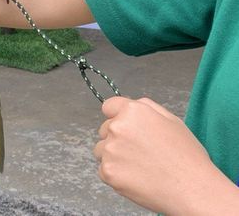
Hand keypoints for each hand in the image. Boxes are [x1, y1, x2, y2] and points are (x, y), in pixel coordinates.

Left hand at [95, 96, 238, 213]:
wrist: (193, 189)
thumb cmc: (187, 156)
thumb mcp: (171, 120)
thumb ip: (146, 108)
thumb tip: (129, 105)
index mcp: (132, 111)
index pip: (109, 106)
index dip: (116, 116)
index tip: (125, 127)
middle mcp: (117, 127)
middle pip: (104, 129)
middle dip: (116, 138)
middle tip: (140, 152)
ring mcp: (110, 150)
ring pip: (101, 150)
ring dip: (114, 156)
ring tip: (139, 166)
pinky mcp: (107, 171)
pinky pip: (104, 170)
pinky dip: (116, 174)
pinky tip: (136, 178)